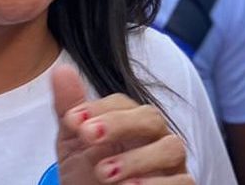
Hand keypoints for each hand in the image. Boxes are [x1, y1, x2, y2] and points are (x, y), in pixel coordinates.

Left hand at [51, 64, 192, 183]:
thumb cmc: (86, 178)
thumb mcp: (73, 145)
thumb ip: (69, 109)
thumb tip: (62, 70)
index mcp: (130, 122)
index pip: (122, 104)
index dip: (98, 108)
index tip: (72, 120)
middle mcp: (155, 139)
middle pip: (151, 117)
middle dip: (119, 124)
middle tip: (88, 136)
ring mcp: (170, 164)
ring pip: (172, 147)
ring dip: (137, 159)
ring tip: (104, 173)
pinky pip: (182, 181)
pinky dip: (158, 184)